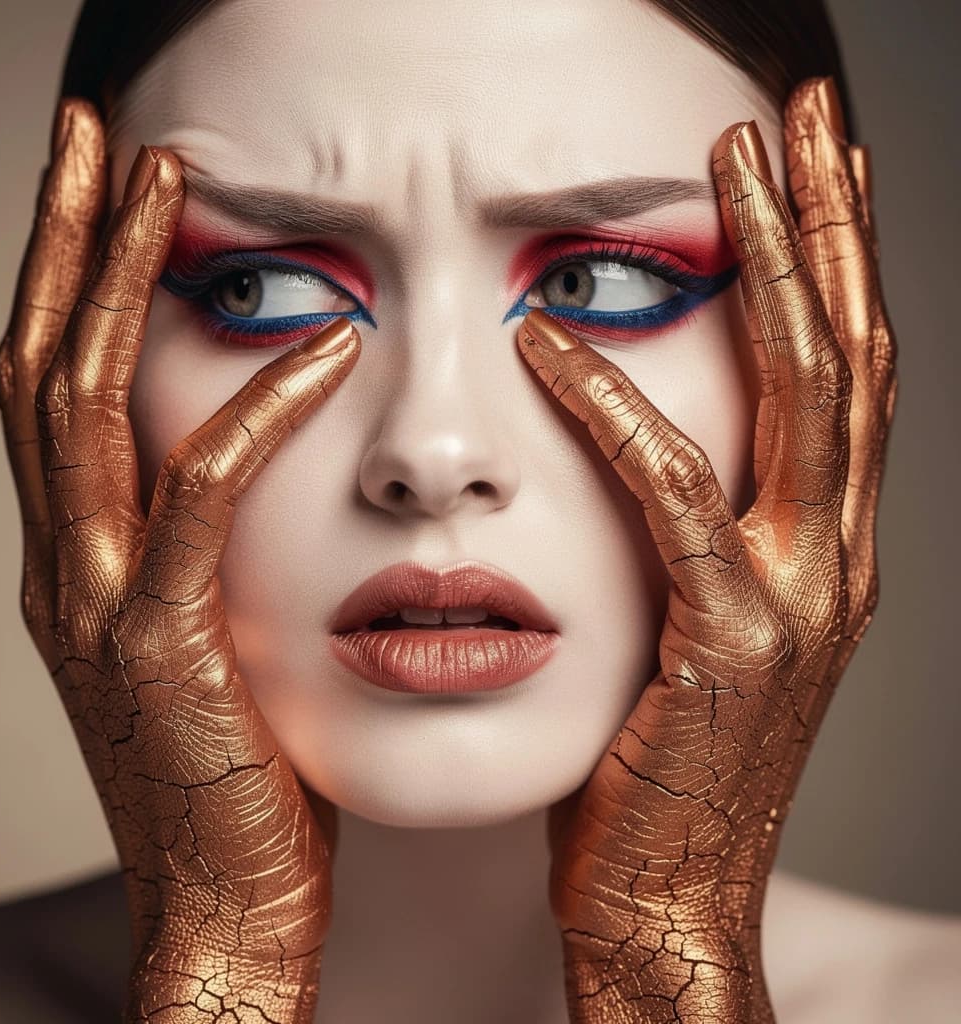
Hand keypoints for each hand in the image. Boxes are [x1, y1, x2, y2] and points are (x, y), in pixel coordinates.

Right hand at [0, 100, 359, 1022]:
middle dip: (68, 239)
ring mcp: (94, 603)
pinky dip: (256, 415)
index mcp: (76, 562)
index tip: (106, 192)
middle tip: (103, 134)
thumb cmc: (236, 775)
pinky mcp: (158, 645)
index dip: (68, 281)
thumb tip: (252, 480)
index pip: (54, 389)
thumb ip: (206, 560)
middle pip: (43, 362)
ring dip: (121, 280)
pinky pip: (201, 499)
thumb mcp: (210, 645)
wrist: (225, 904)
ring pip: (84, 405)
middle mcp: (62, 565)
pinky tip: (321, 350)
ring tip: (167, 178)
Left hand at [518, 78, 895, 1021]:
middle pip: (849, 349)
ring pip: (802, 394)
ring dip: (773, 265)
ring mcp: (799, 597)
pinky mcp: (728, 643)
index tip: (805, 164)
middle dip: (828, 220)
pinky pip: (675, 497)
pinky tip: (556, 342)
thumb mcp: (690, 622)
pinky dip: (616, 412)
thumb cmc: (661, 758)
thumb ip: (690, 530)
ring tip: (739, 161)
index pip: (843, 371)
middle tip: (795, 112)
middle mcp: (837, 555)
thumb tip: (643, 444)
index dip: (835, 257)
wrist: (665, 894)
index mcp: (823, 546)